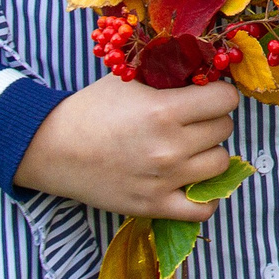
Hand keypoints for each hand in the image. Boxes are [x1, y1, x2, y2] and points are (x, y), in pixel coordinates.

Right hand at [12, 74, 240, 220]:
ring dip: (208, 153)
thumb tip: (206, 69)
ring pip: (220, 163)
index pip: (225, 99)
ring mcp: (164, 180)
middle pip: (223, 129)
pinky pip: (202, 209)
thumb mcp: (131, 81)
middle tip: (192, 120)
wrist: (53, 148)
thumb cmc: (92, 109)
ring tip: (190, 148)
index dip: (219, 93)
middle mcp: (169, 147)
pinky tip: (194, 183)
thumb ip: (169, 75)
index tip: (208, 94)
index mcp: (164, 110)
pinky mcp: (154, 206)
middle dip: (212, 120)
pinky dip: (206, 198)